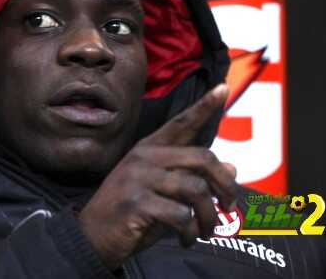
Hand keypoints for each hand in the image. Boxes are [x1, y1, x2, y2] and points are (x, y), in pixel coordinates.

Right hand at [78, 84, 236, 269]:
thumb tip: (232, 167)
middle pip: (202, 158)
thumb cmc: (131, 212)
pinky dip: (190, 231)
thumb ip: (192, 176)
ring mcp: (139, 179)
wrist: (93, 236)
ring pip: (196, 189)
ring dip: (209, 216)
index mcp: (149, 149)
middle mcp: (145, 158)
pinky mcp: (137, 203)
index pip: (181, 123)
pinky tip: (186, 239)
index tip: (224, 87)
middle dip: (224, 184)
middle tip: (229, 205)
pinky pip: (181, 214)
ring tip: (206, 231)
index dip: (204, 106)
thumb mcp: (163, 191)